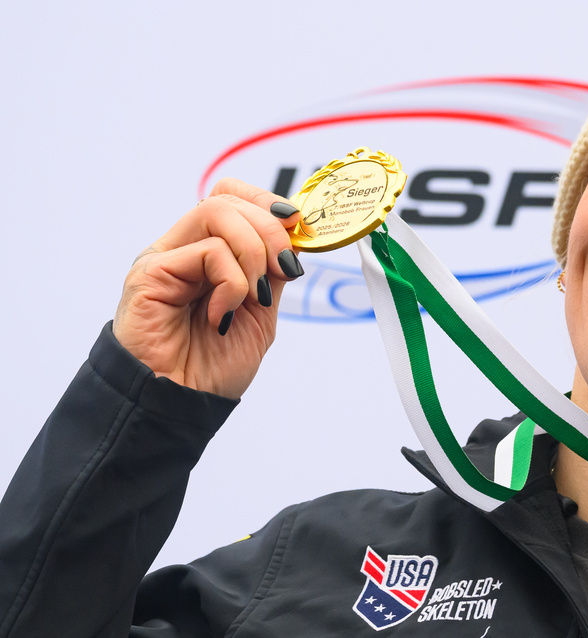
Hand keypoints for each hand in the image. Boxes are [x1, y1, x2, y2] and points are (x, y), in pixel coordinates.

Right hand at [113, 178, 303, 398]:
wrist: (180, 405)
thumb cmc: (211, 367)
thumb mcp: (259, 312)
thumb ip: (271, 273)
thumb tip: (294, 237)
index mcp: (206, 254)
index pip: (232, 197)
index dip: (267, 203)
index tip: (298, 229)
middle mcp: (182, 248)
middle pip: (228, 198)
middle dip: (271, 230)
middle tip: (282, 269)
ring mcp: (164, 258)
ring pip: (217, 212)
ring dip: (253, 252)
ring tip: (251, 296)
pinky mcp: (151, 273)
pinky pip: (208, 252)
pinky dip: (232, 283)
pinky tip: (221, 315)